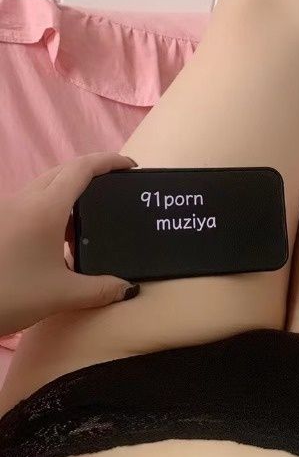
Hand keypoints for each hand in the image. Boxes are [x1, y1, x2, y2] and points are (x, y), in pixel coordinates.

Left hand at [0, 152, 139, 335]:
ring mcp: (7, 209)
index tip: (129, 166)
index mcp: (46, 208)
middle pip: (62, 170)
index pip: (82, 168)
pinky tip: (57, 237)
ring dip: (68, 191)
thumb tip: (128, 289)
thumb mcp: (61, 295)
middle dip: (90, 172)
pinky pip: (30, 201)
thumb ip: (100, 290)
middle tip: (113, 187)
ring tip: (87, 217)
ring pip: (43, 185)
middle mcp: (25, 200)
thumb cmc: (10, 294)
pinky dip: (51, 206)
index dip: (109, 161)